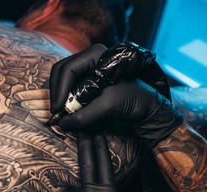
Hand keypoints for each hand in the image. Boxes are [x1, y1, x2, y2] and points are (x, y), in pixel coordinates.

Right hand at [50, 44, 182, 147]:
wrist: (149, 107)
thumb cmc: (134, 100)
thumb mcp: (108, 106)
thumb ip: (84, 115)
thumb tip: (62, 122)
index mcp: (96, 55)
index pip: (67, 70)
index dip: (59, 90)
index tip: (58, 110)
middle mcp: (90, 58)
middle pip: (62, 73)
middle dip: (57, 93)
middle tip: (57, 112)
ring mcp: (89, 69)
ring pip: (64, 80)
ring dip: (62, 97)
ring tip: (64, 114)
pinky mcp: (90, 81)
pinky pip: (71, 87)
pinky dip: (68, 100)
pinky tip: (71, 111)